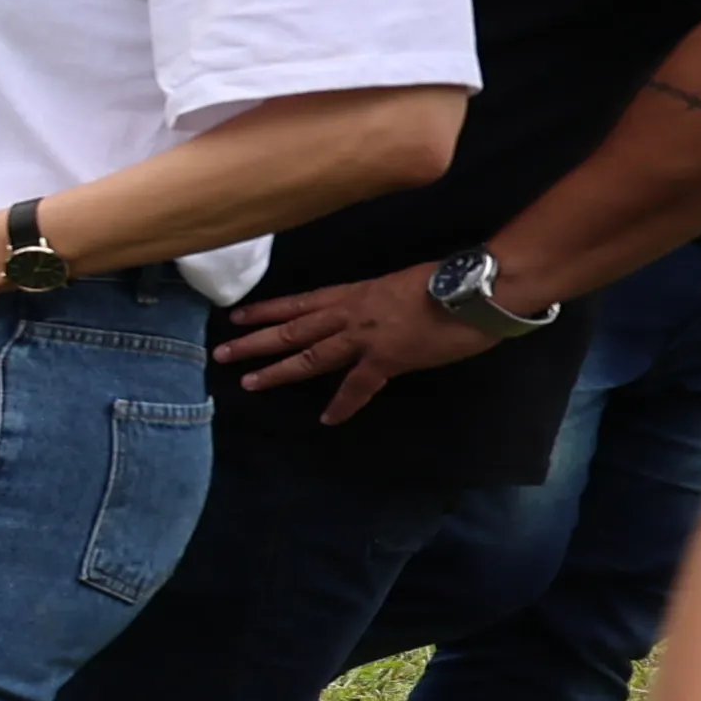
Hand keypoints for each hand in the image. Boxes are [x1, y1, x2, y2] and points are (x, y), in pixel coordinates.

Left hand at [218, 267, 502, 424]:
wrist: (478, 287)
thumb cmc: (450, 281)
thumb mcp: (400, 284)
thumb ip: (378, 301)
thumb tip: (373, 315)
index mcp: (355, 292)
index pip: (301, 301)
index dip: (267, 310)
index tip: (237, 316)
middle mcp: (351, 313)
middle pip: (292, 329)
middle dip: (255, 341)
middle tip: (221, 352)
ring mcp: (365, 336)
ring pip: (310, 354)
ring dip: (277, 370)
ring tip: (247, 382)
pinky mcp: (387, 358)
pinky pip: (357, 386)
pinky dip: (343, 404)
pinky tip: (328, 419)